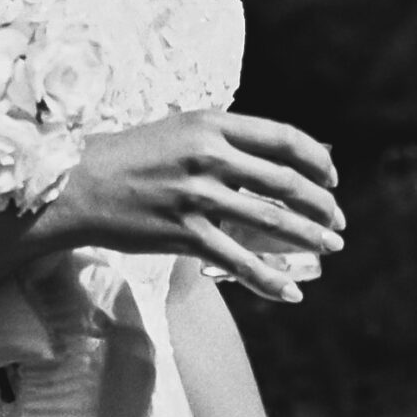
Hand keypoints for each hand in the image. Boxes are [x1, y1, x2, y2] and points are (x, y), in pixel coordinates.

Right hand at [42, 111, 345, 301]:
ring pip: (270, 221)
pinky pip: (238, 262)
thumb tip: (267, 162)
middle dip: (322, 205)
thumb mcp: (179, 132)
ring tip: (331, 249)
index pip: (284, 139)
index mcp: (212, 124)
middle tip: (338, 223)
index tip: (333, 180)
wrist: (78, 185)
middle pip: (286, 181)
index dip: (318, 160)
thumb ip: (222, 141)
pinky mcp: (183, 234)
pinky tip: (291, 292)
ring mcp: (197, 197)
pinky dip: (270, 280)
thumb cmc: (129, 158)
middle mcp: (210, 156)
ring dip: (309, 238)